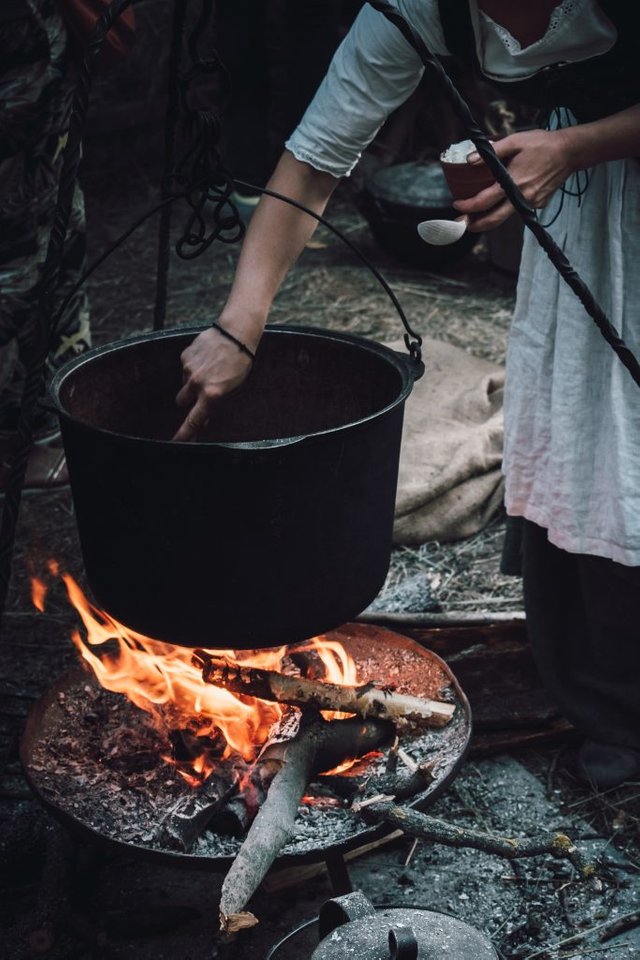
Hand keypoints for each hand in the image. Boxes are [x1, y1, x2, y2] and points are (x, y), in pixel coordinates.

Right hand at [173, 326, 254, 441]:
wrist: (235, 334)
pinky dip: (193, 367)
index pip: (193, 420)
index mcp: (212, 394)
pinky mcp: (184, 357)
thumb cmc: (239, 364)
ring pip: (184, 384)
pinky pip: (185, 368)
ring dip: (192, 382)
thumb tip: (203, 419)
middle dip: (188, 400)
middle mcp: (197, 383)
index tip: (176, 441)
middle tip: (201, 391)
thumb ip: (216, 404)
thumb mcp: (233, 389)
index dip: (184, 433)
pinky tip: (206, 359)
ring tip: (209, 369)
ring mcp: (188, 369)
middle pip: (181, 401)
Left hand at [453, 128, 577, 231]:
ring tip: (475, 216)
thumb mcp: (515, 141)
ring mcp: (531, 203)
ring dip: (489, 217)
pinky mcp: (538, 204)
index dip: (468, 206)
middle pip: (494, 220)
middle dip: (475, 225)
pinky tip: (503, 199)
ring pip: (505, 216)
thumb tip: (469, 160)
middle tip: (462, 224)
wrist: (569, 152)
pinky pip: (517, 208)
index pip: (485, 201)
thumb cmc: (542, 144)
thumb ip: (492, 151)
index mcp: (513, 182)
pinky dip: (507, 206)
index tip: (457, 205)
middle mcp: (522, 197)